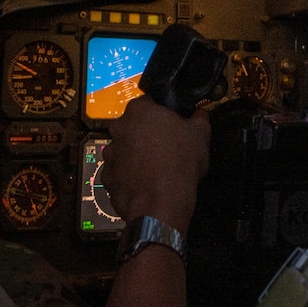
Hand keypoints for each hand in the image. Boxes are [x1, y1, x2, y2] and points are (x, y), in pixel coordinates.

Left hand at [101, 95, 208, 230]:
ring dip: (134, 156)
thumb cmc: (180, 161)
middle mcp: (118, 128)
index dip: (160, 115)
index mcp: (138, 110)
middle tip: (163, 148)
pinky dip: (128, 177)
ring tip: (153, 169)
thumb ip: (199, 117)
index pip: (148, 104)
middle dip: (144, 134)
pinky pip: (118, 173)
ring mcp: (110, 154)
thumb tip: (199, 113)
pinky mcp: (106, 178)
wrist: (161, 202)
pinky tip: (143, 184)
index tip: (170, 126)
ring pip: (123, 150)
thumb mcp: (200, 134)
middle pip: (132, 126)